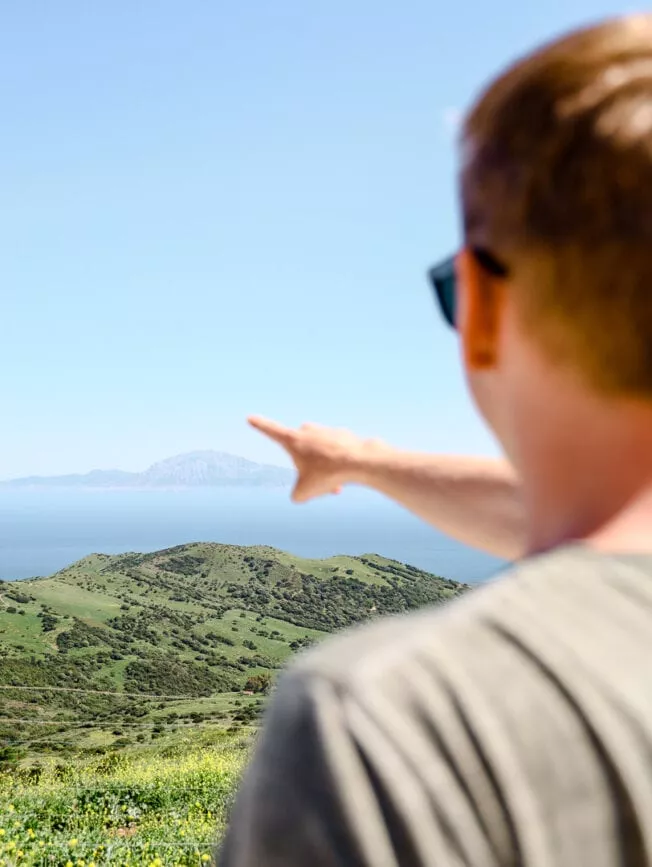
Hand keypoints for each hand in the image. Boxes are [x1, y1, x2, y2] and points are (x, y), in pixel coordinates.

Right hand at [248, 416, 379, 502]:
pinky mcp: (344, 436)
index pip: (271, 431)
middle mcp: (309, 431)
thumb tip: (300, 494)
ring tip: (335, 484)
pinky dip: (337, 466)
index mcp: (293, 440)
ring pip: (319, 454)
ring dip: (323, 470)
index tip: (250, 417)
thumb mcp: (304, 492)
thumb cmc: (327, 474)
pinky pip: (335, 453)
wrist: (360, 461)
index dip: (260, 426)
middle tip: (316, 479)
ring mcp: (327, 431)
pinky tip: (346, 476)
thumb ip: (296, 495)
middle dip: (305, 465)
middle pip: (299, 449)